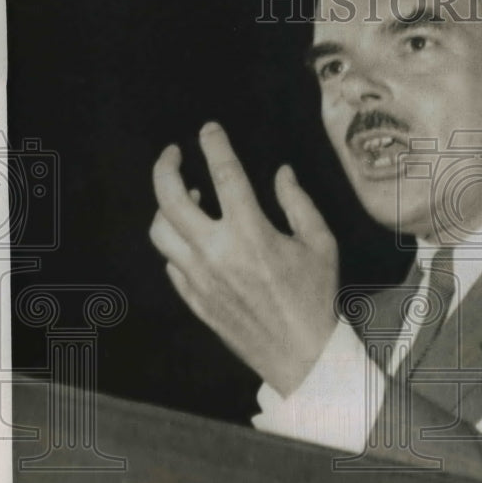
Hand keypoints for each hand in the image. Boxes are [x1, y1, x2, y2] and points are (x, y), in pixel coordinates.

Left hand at [149, 122, 337, 395]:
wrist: (300, 353)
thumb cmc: (316, 296)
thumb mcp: (320, 243)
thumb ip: (298, 202)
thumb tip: (281, 172)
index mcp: (251, 233)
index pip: (225, 175)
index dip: (215, 145)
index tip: (209, 129)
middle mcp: (216, 252)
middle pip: (170, 199)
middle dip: (166, 168)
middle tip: (173, 154)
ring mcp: (199, 278)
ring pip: (161, 231)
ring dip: (167, 207)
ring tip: (186, 197)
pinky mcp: (193, 299)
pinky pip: (171, 262)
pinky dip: (176, 242)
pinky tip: (193, 237)